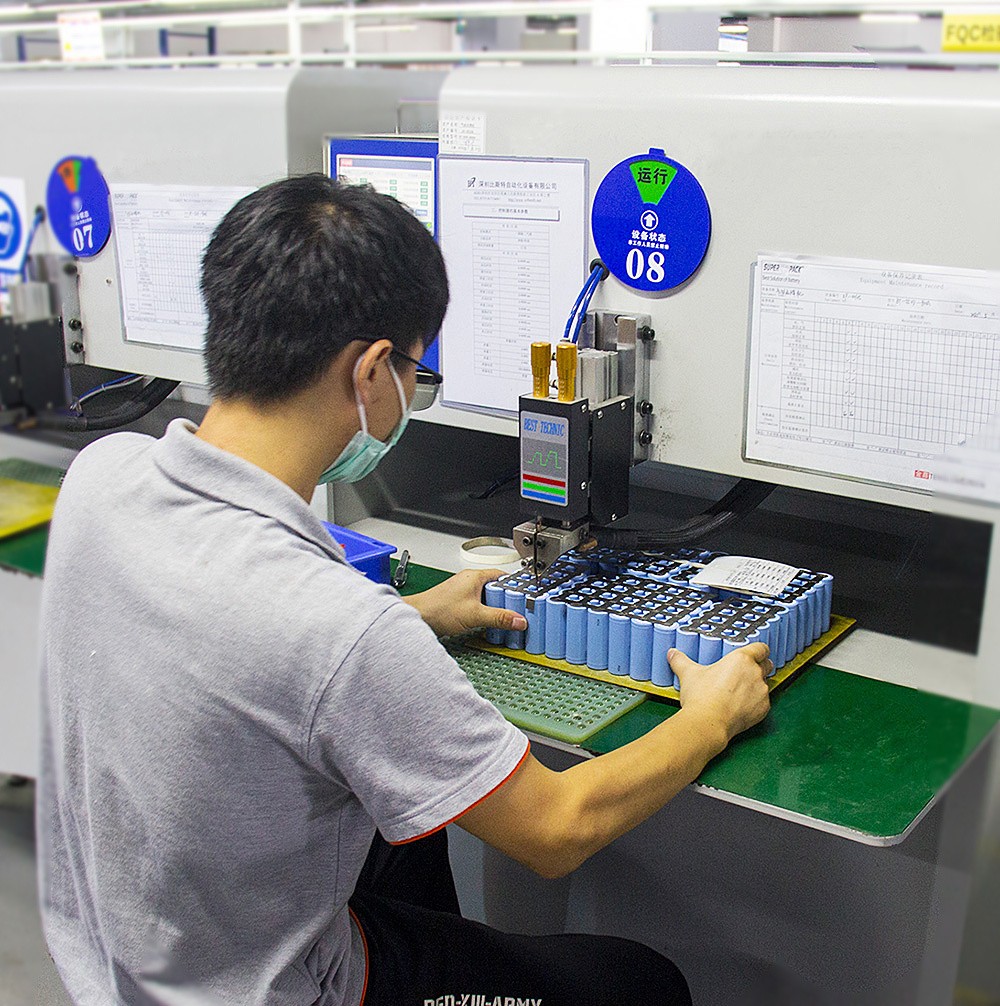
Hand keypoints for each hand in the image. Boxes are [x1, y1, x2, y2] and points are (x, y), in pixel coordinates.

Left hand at [404, 568, 527, 637]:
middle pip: (495, 588)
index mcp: (474, 577)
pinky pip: (477, 605)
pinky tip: (484, 623)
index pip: (502, 576)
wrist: (417, 618)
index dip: (515, 587)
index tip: (524, 598)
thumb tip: (518, 620)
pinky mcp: (458, 603)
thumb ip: (499, 618)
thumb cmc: (438, 609)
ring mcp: (462, 592)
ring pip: (486, 598)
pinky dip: (483, 613)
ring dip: (493, 608)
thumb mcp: (475, 615)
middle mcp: (468, 581)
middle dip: (504, 601)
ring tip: (500, 619)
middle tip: (513, 612)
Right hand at [669, 643, 771, 745]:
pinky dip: (755, 703)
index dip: (759, 650)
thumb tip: (672, 653)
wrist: (708, 723)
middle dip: (759, 667)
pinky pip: (763, 702)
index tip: (754, 653)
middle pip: (766, 664)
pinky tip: (741, 705)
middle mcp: (755, 673)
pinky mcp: (763, 709)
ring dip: (756, 686)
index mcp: (741, 659)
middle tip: (744, 673)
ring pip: (765, 684)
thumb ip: (680, 661)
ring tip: (739, 692)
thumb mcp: (688, 674)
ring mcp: (761, 692)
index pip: (761, 648)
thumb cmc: (701, 697)